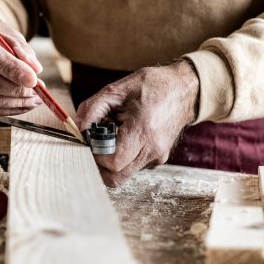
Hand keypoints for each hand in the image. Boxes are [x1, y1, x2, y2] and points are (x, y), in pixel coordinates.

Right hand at [0, 20, 42, 115]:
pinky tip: (23, 105)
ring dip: (14, 102)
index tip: (33, 79)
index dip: (13, 70)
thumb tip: (35, 69)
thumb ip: (21, 49)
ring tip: (34, 99)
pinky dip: (7, 109)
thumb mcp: (8, 34)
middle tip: (38, 91)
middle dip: (16, 89)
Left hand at [75, 60, 198, 186]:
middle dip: (99, 164)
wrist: (185, 90)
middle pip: (115, 177)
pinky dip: (122, 158)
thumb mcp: (117, 89)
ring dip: (110, 162)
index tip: (92, 138)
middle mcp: (152, 149)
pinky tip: (125, 137)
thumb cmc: (152, 86)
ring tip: (113, 137)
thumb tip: (78, 130)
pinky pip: (132, 168)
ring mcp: (156, 158)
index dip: (96, 154)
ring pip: (122, 176)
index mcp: (143, 130)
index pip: (113, 162)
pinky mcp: (157, 160)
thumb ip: (92, 109)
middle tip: (97, 143)